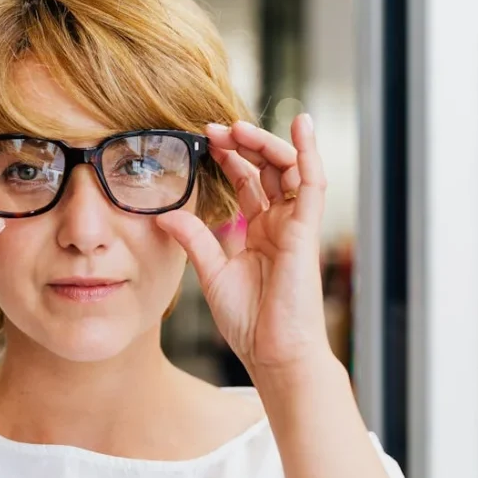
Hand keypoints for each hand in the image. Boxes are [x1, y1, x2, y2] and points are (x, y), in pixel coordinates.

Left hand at [156, 115, 331, 374]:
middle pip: (268, 169)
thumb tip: (164, 214)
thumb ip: (193, 239)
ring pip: (288, 170)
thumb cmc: (249, 321)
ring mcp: (294, 226)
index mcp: (259, 232)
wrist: (272, 353)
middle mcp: (279, 224)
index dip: (230, 158)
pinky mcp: (306, 231)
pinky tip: (302, 125)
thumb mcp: (211, 271)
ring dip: (265, 144)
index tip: (206, 139)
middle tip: (216, 129)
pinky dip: (309, 153)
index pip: (248, 183)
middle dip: (244, 144)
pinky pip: (313, 184)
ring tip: (238, 128)